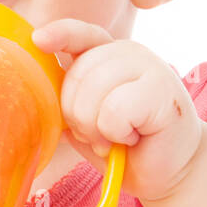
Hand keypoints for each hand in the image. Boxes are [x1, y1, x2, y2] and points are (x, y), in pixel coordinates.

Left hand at [31, 19, 204, 202]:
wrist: (167, 171)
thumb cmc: (124, 145)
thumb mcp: (88, 118)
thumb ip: (70, 98)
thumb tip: (39, 89)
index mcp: (108, 54)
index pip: (81, 35)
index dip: (60, 34)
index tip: (39, 40)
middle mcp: (129, 53)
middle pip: (78, 75)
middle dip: (76, 115)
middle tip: (98, 134)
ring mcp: (150, 67)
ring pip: (93, 93)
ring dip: (96, 128)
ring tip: (117, 137)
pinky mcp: (163, 90)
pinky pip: (114, 111)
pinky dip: (116, 134)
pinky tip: (133, 138)